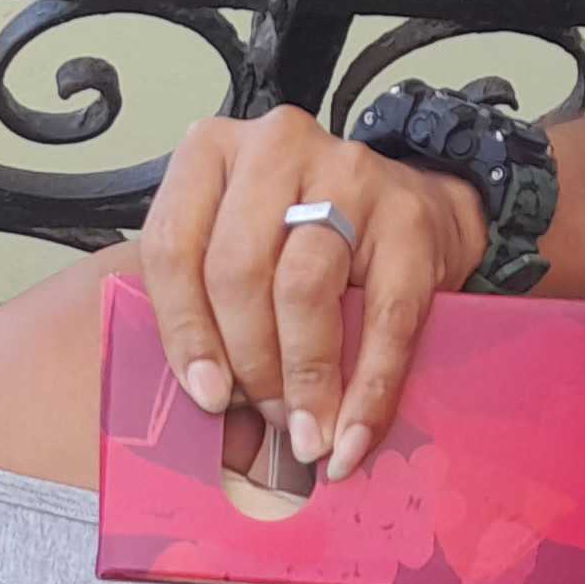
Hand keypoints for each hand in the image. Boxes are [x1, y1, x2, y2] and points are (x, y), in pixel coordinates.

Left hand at [138, 105, 488, 483]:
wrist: (411, 208)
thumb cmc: (303, 238)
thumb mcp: (237, 247)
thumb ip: (206, 304)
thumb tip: (208, 401)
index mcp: (210, 153)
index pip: (173, 248)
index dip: (185, 333)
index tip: (208, 396)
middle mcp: (275, 148)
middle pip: (238, 271)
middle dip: (250, 363)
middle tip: (266, 417)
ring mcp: (347, 174)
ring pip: (303, 289)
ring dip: (303, 380)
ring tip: (307, 434)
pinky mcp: (408, 218)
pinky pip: (383, 320)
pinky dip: (368, 391)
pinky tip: (352, 435)